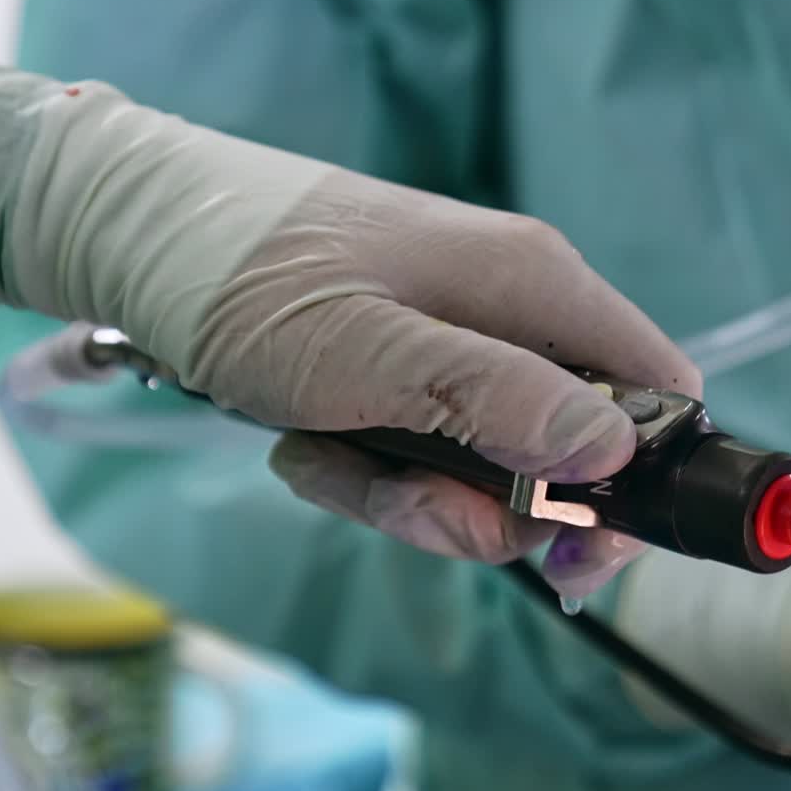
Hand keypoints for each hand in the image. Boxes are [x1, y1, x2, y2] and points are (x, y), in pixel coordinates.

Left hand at [0, 69, 697, 593]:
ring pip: (489, 468)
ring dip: (411, 494)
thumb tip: (616, 450)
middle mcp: (515, 312)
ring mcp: (460, 343)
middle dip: (491, 509)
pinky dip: (368, 471)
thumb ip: (498, 400)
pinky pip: (426, 453)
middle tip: (411, 508)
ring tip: (327, 456)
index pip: (658, 392)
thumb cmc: (245, 280)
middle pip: (569, 453)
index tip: (574, 555)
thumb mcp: (372, 354)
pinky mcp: (409, 369)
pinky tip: (307, 442)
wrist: (133, 236)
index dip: (639, 486)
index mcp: (535, 288)